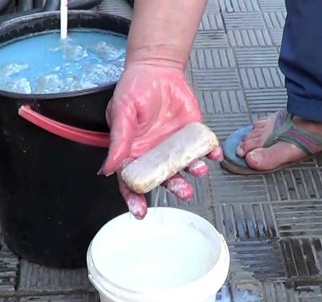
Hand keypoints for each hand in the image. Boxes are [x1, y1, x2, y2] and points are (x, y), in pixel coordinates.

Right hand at [101, 62, 222, 217]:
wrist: (158, 69)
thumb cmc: (134, 89)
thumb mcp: (121, 113)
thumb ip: (118, 141)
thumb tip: (108, 168)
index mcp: (133, 153)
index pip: (132, 182)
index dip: (134, 199)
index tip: (141, 211)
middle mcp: (155, 155)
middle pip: (164, 180)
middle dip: (174, 188)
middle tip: (183, 191)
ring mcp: (175, 147)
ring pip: (185, 168)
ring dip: (194, 172)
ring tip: (199, 169)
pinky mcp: (192, 135)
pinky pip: (203, 149)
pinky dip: (210, 153)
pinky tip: (213, 154)